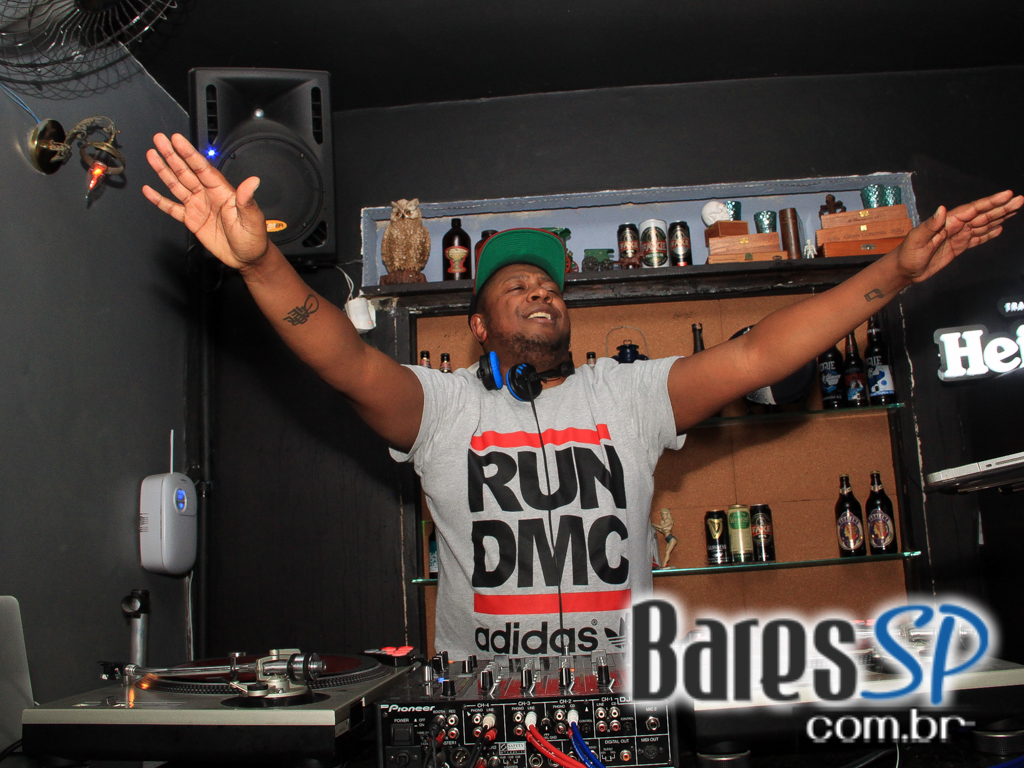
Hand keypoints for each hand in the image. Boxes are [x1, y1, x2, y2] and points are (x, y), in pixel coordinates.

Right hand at [142, 133, 268, 269]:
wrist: (247, 257)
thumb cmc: (253, 237)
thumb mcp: (252, 218)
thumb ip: (247, 199)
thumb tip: (253, 181)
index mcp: (221, 191)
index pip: (202, 168)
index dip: (188, 153)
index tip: (177, 140)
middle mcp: (207, 195)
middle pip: (186, 171)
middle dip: (172, 155)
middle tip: (159, 139)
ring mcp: (198, 206)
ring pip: (177, 185)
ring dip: (163, 170)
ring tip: (152, 155)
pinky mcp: (191, 219)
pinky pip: (172, 208)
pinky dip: (160, 200)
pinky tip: (149, 190)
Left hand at [894, 189, 1022, 282]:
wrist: (904, 270)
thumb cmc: (906, 254)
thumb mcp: (915, 240)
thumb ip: (930, 225)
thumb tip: (941, 209)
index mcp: (947, 222)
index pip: (972, 209)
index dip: (990, 202)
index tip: (1006, 194)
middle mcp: (955, 226)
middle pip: (982, 214)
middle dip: (1001, 207)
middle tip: (1019, 199)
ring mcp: (957, 236)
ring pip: (983, 224)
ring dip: (999, 217)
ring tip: (1015, 209)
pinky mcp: (958, 247)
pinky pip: (977, 238)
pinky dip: (989, 233)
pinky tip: (1000, 228)